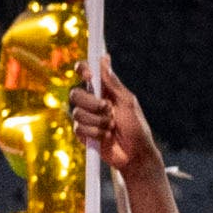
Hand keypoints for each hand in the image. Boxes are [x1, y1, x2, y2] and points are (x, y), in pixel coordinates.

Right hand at [73, 60, 163, 180]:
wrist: (135, 154)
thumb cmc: (136, 127)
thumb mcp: (128, 102)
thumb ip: (113, 82)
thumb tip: (104, 58)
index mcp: (103, 90)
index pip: (85, 73)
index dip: (82, 70)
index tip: (89, 76)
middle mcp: (92, 102)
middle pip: (75, 93)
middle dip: (92, 103)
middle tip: (108, 109)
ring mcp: (86, 118)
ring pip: (77, 112)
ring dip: (98, 121)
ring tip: (111, 127)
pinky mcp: (83, 134)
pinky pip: (79, 128)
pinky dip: (95, 132)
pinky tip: (106, 137)